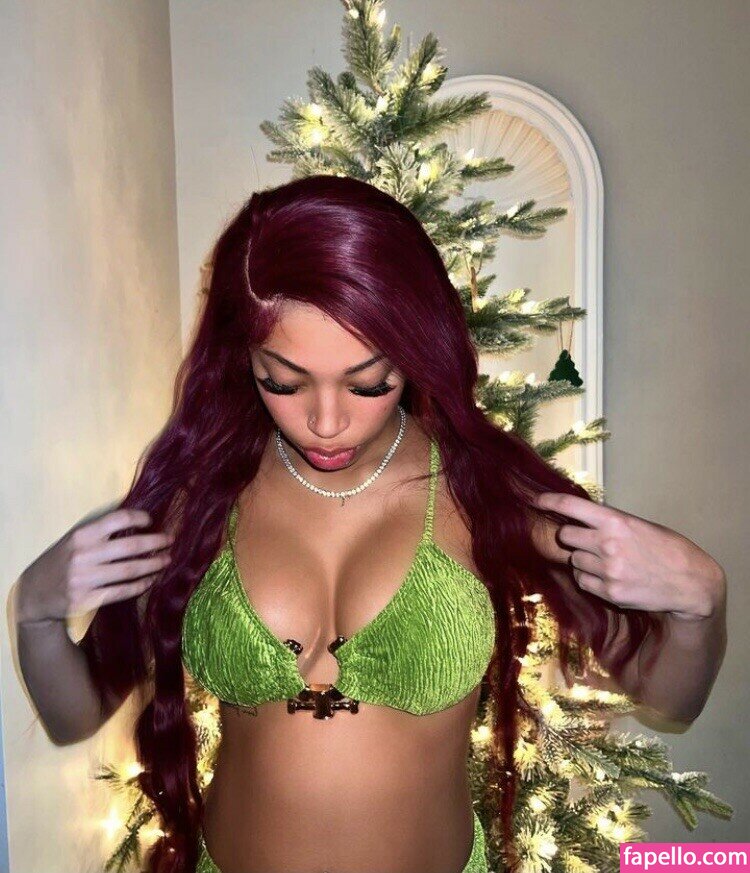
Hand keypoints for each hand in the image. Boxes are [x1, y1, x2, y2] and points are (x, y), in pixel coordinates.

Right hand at [17, 508, 173, 624]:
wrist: (34, 594)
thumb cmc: (60, 561)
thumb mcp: (73, 540)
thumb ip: (99, 531)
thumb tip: (136, 519)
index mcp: (81, 535)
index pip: (117, 519)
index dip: (138, 517)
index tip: (151, 520)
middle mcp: (84, 555)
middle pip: (130, 546)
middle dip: (155, 542)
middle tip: (170, 540)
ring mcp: (85, 579)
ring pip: (129, 570)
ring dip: (153, 565)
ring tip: (166, 560)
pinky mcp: (87, 600)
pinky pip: (121, 591)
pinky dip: (140, 585)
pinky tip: (150, 580)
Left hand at [532, 492, 725, 621]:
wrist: (690, 581)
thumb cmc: (666, 548)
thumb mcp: (639, 525)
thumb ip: (609, 522)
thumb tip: (579, 519)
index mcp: (616, 521)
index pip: (571, 507)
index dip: (550, 501)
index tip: (537, 500)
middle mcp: (607, 544)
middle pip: (566, 536)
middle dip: (572, 537)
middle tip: (587, 540)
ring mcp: (608, 570)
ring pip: (574, 561)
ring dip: (583, 559)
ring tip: (608, 561)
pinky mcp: (610, 593)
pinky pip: (583, 582)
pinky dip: (590, 579)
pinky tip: (609, 577)